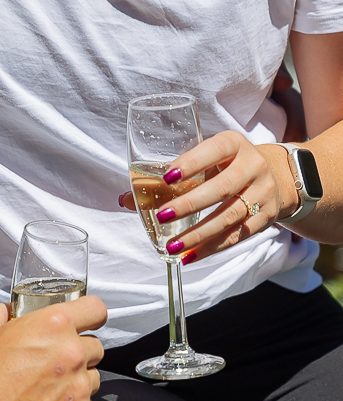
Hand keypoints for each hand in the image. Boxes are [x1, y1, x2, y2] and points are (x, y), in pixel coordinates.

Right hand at [0, 295, 105, 400]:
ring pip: (93, 376)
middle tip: (51, 359)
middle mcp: (72, 354)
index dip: (89, 313)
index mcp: (52, 326)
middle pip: (94, 345)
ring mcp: (79, 389)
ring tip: (46, 387)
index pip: (95, 309)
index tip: (85, 320)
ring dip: (76, 378)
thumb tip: (6, 312)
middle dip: (76, 349)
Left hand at [119, 132, 298, 263]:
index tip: (167, 177)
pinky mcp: (267, 217)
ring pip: (229, 217)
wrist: (277, 176)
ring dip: (198, 234)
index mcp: (233, 143)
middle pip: (222, 188)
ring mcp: (263, 193)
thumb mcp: (206, 159)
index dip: (191, 163)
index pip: (214, 150)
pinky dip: (211, 248)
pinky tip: (189, 256)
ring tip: (172, 246)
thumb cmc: (226, 165)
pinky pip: (237, 236)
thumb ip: (168, 178)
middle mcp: (253, 166)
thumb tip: (124, 198)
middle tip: (162, 216)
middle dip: (189, 204)